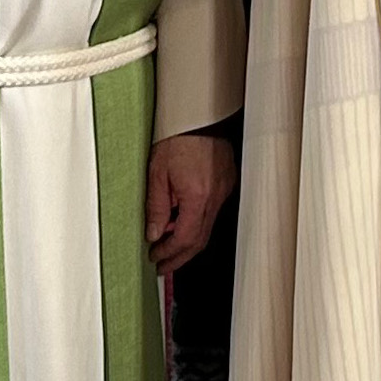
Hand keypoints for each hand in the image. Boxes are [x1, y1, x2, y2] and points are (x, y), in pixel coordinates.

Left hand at [146, 133, 237, 275]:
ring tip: (168, 247)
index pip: (184, 237)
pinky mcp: (227, 183)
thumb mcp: (157, 172)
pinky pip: (212, 212)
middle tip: (163, 265)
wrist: (199, 115)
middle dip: (180, 257)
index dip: (169, 252)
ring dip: (188, 241)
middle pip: (200, 240)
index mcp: (197, 196)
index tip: (156, 257)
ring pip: (207, 228)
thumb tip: (154, 233)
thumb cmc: (178, 137)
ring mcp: (224, 190)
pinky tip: (181, 223)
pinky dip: (196, 223)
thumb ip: (156, 206)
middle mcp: (215, 197)